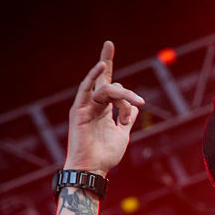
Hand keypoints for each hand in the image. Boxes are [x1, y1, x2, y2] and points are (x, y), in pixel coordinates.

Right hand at [63, 41, 145, 175]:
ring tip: (131, 109)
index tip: (109, 45)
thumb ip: (127, 119)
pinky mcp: (79, 111)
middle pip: (106, 82)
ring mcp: (86, 107)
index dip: (108, 65)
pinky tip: (102, 66)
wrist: (93, 170)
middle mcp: (94, 105)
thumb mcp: (122, 134)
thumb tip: (135, 107)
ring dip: (122, 96)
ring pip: (106, 89)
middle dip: (111, 66)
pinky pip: (86, 89)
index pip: (107, 84)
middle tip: (122, 69)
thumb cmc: (105, 156)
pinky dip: (93, 76)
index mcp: (103, 110)